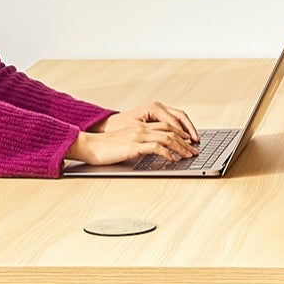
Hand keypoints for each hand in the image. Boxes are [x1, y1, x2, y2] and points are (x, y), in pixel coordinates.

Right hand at [67, 101, 198, 165]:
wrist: (89, 145)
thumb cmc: (105, 147)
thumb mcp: (126, 142)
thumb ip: (139, 143)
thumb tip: (152, 152)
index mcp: (140, 126)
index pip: (167, 125)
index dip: (181, 132)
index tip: (190, 141)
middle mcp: (142, 128)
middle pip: (171, 130)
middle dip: (186, 141)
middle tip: (194, 151)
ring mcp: (138, 136)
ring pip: (167, 137)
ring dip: (181, 147)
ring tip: (189, 156)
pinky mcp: (133, 146)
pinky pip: (156, 147)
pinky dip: (167, 153)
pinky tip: (172, 159)